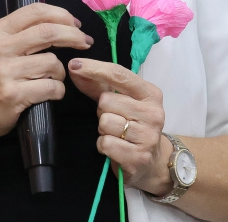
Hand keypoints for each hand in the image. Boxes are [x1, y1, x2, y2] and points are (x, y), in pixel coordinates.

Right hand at [0, 4, 93, 144]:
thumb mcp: (1, 48)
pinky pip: (51, 87)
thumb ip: (25, 33)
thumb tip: (65, 23)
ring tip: (52, 79)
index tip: (75, 24)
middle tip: (85, 42)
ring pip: (53, 62)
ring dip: (61, 72)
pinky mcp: (13, 94)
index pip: (35, 11)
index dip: (61, 15)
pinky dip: (58, 91)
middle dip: (73, 36)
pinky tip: (51, 93)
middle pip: (48, 32)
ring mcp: (5, 71)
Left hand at [68, 59, 173, 195]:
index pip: (119, 74)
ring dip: (103, 129)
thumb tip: (74, 67)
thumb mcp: (120, 101)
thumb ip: (98, 85)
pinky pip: (106, 143)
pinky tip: (115, 147)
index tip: (74, 64)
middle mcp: (153, 113)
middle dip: (102, 110)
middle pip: (106, 101)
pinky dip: (104, 145)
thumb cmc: (132, 125)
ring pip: (105, 122)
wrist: (152, 162)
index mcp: (151, 94)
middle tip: (114, 119)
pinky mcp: (139, 157)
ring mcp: (148, 136)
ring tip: (115, 134)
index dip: (94, 68)